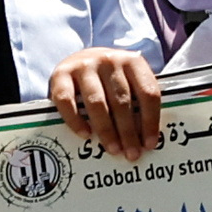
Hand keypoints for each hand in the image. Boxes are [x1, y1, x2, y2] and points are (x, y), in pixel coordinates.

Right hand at [48, 48, 165, 158]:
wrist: (80, 57)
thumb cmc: (109, 77)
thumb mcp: (129, 80)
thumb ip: (138, 101)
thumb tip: (146, 138)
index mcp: (132, 62)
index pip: (147, 93)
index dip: (150, 121)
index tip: (149, 144)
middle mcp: (109, 60)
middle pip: (122, 101)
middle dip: (128, 131)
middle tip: (131, 153)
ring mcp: (84, 66)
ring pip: (97, 103)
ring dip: (106, 130)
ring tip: (113, 149)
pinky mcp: (61, 75)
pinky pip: (67, 101)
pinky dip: (76, 120)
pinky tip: (86, 135)